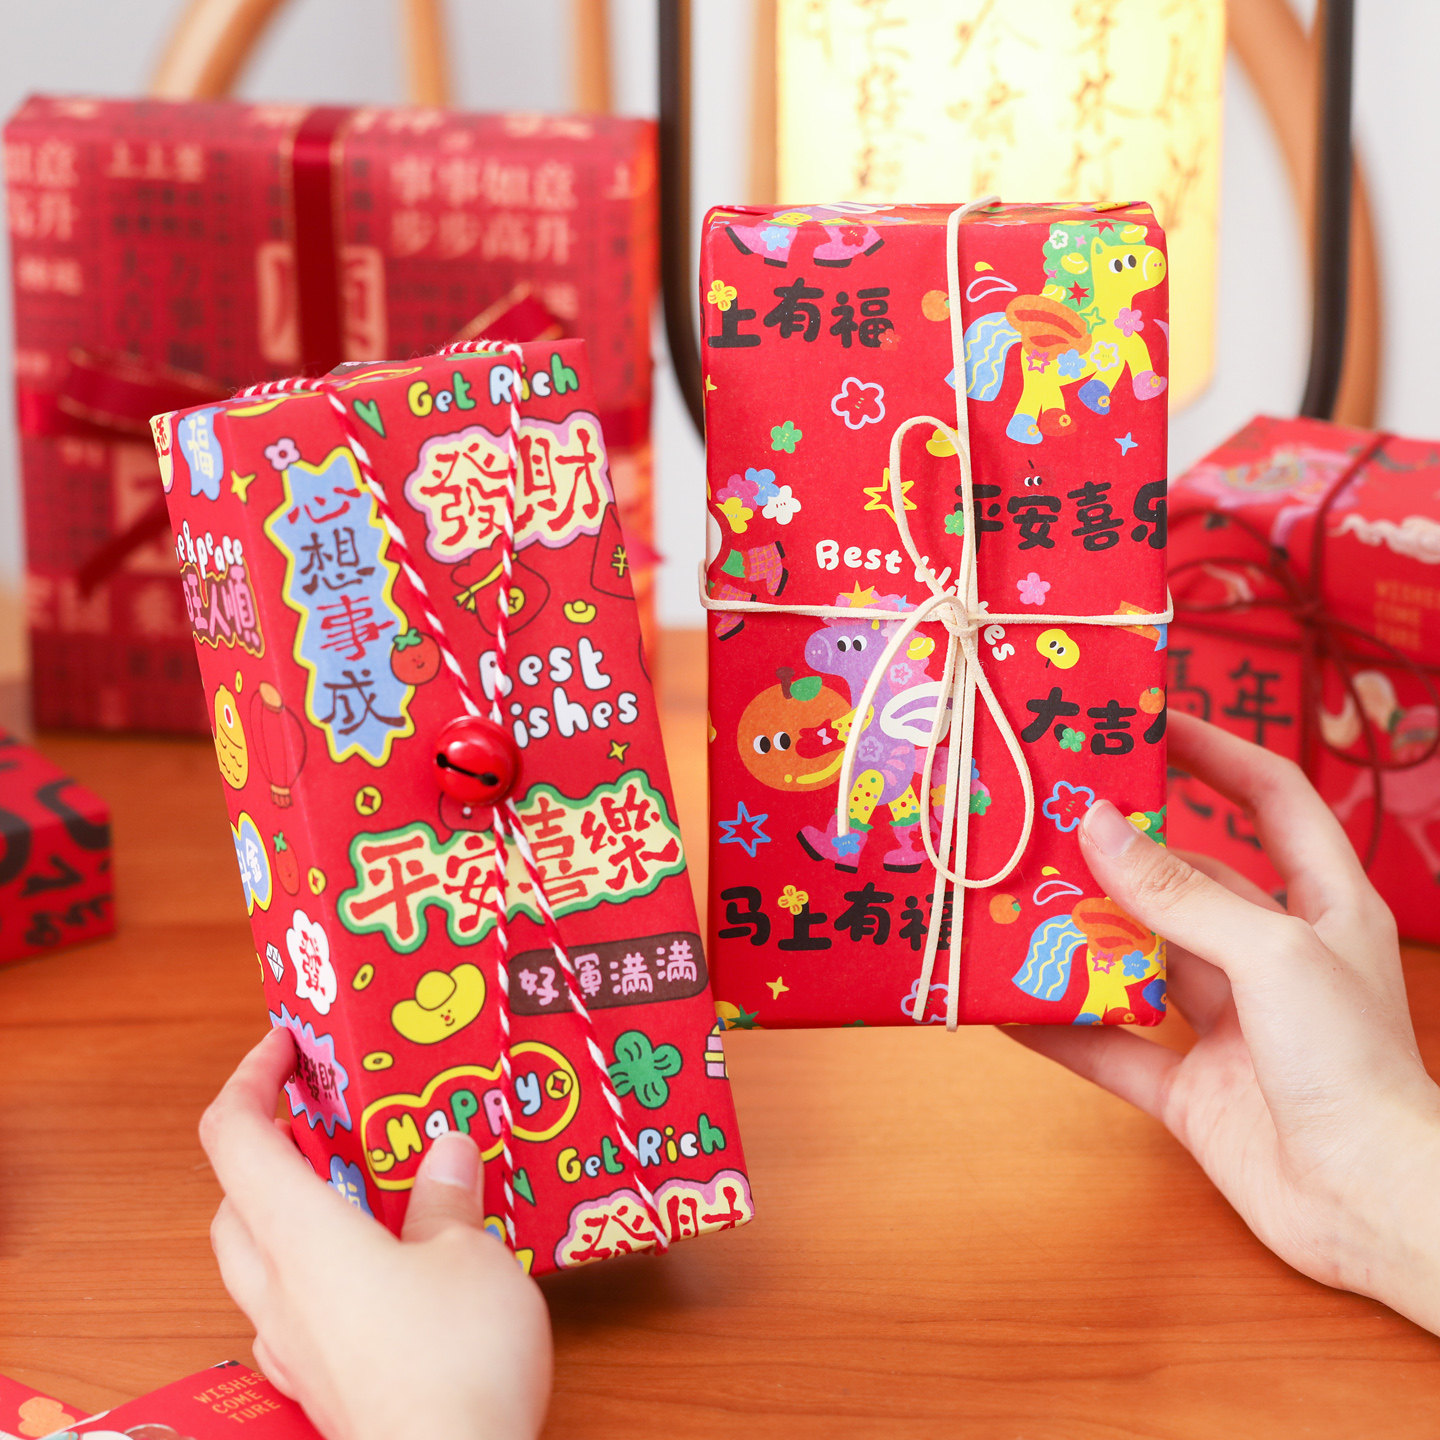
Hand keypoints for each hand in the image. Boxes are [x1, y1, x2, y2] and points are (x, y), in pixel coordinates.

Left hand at [201, 1028, 551, 1439]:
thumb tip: (445, 1150)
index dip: (250, 1077)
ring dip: (290, 1209)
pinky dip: (314, 1269)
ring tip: (361, 1186)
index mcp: (303, 1235)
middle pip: (233, 1199)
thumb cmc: (452, 1362)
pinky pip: (291, 1309)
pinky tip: (373, 1273)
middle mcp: (279, 1288)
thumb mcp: (471, 1253)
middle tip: (326, 1115)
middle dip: (270, 1145)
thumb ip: (448, 1197)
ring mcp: (293, 1343)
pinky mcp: (319, 1382)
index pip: (236, 1136)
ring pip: (256, 1259)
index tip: (287, 1044)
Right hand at [1011, 711, 1439, 1329]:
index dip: (1215, 752)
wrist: (1370, 1206)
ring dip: (1081, 938)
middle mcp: (1269, 955)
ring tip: (1013, 901)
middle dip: (1120, 851)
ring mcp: (1226, 1023)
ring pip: (1139, 961)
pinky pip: (1111, 1048)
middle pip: (1185, 880)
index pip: (1268, 798)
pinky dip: (1062, 1030)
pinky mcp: (1189, 1088)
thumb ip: (1179, 894)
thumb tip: (1097, 826)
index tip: (1148, 722)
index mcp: (1320, 905)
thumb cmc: (1351, 1063)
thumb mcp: (1270, 954)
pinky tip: (1010, 1010)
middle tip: (1047, 814)